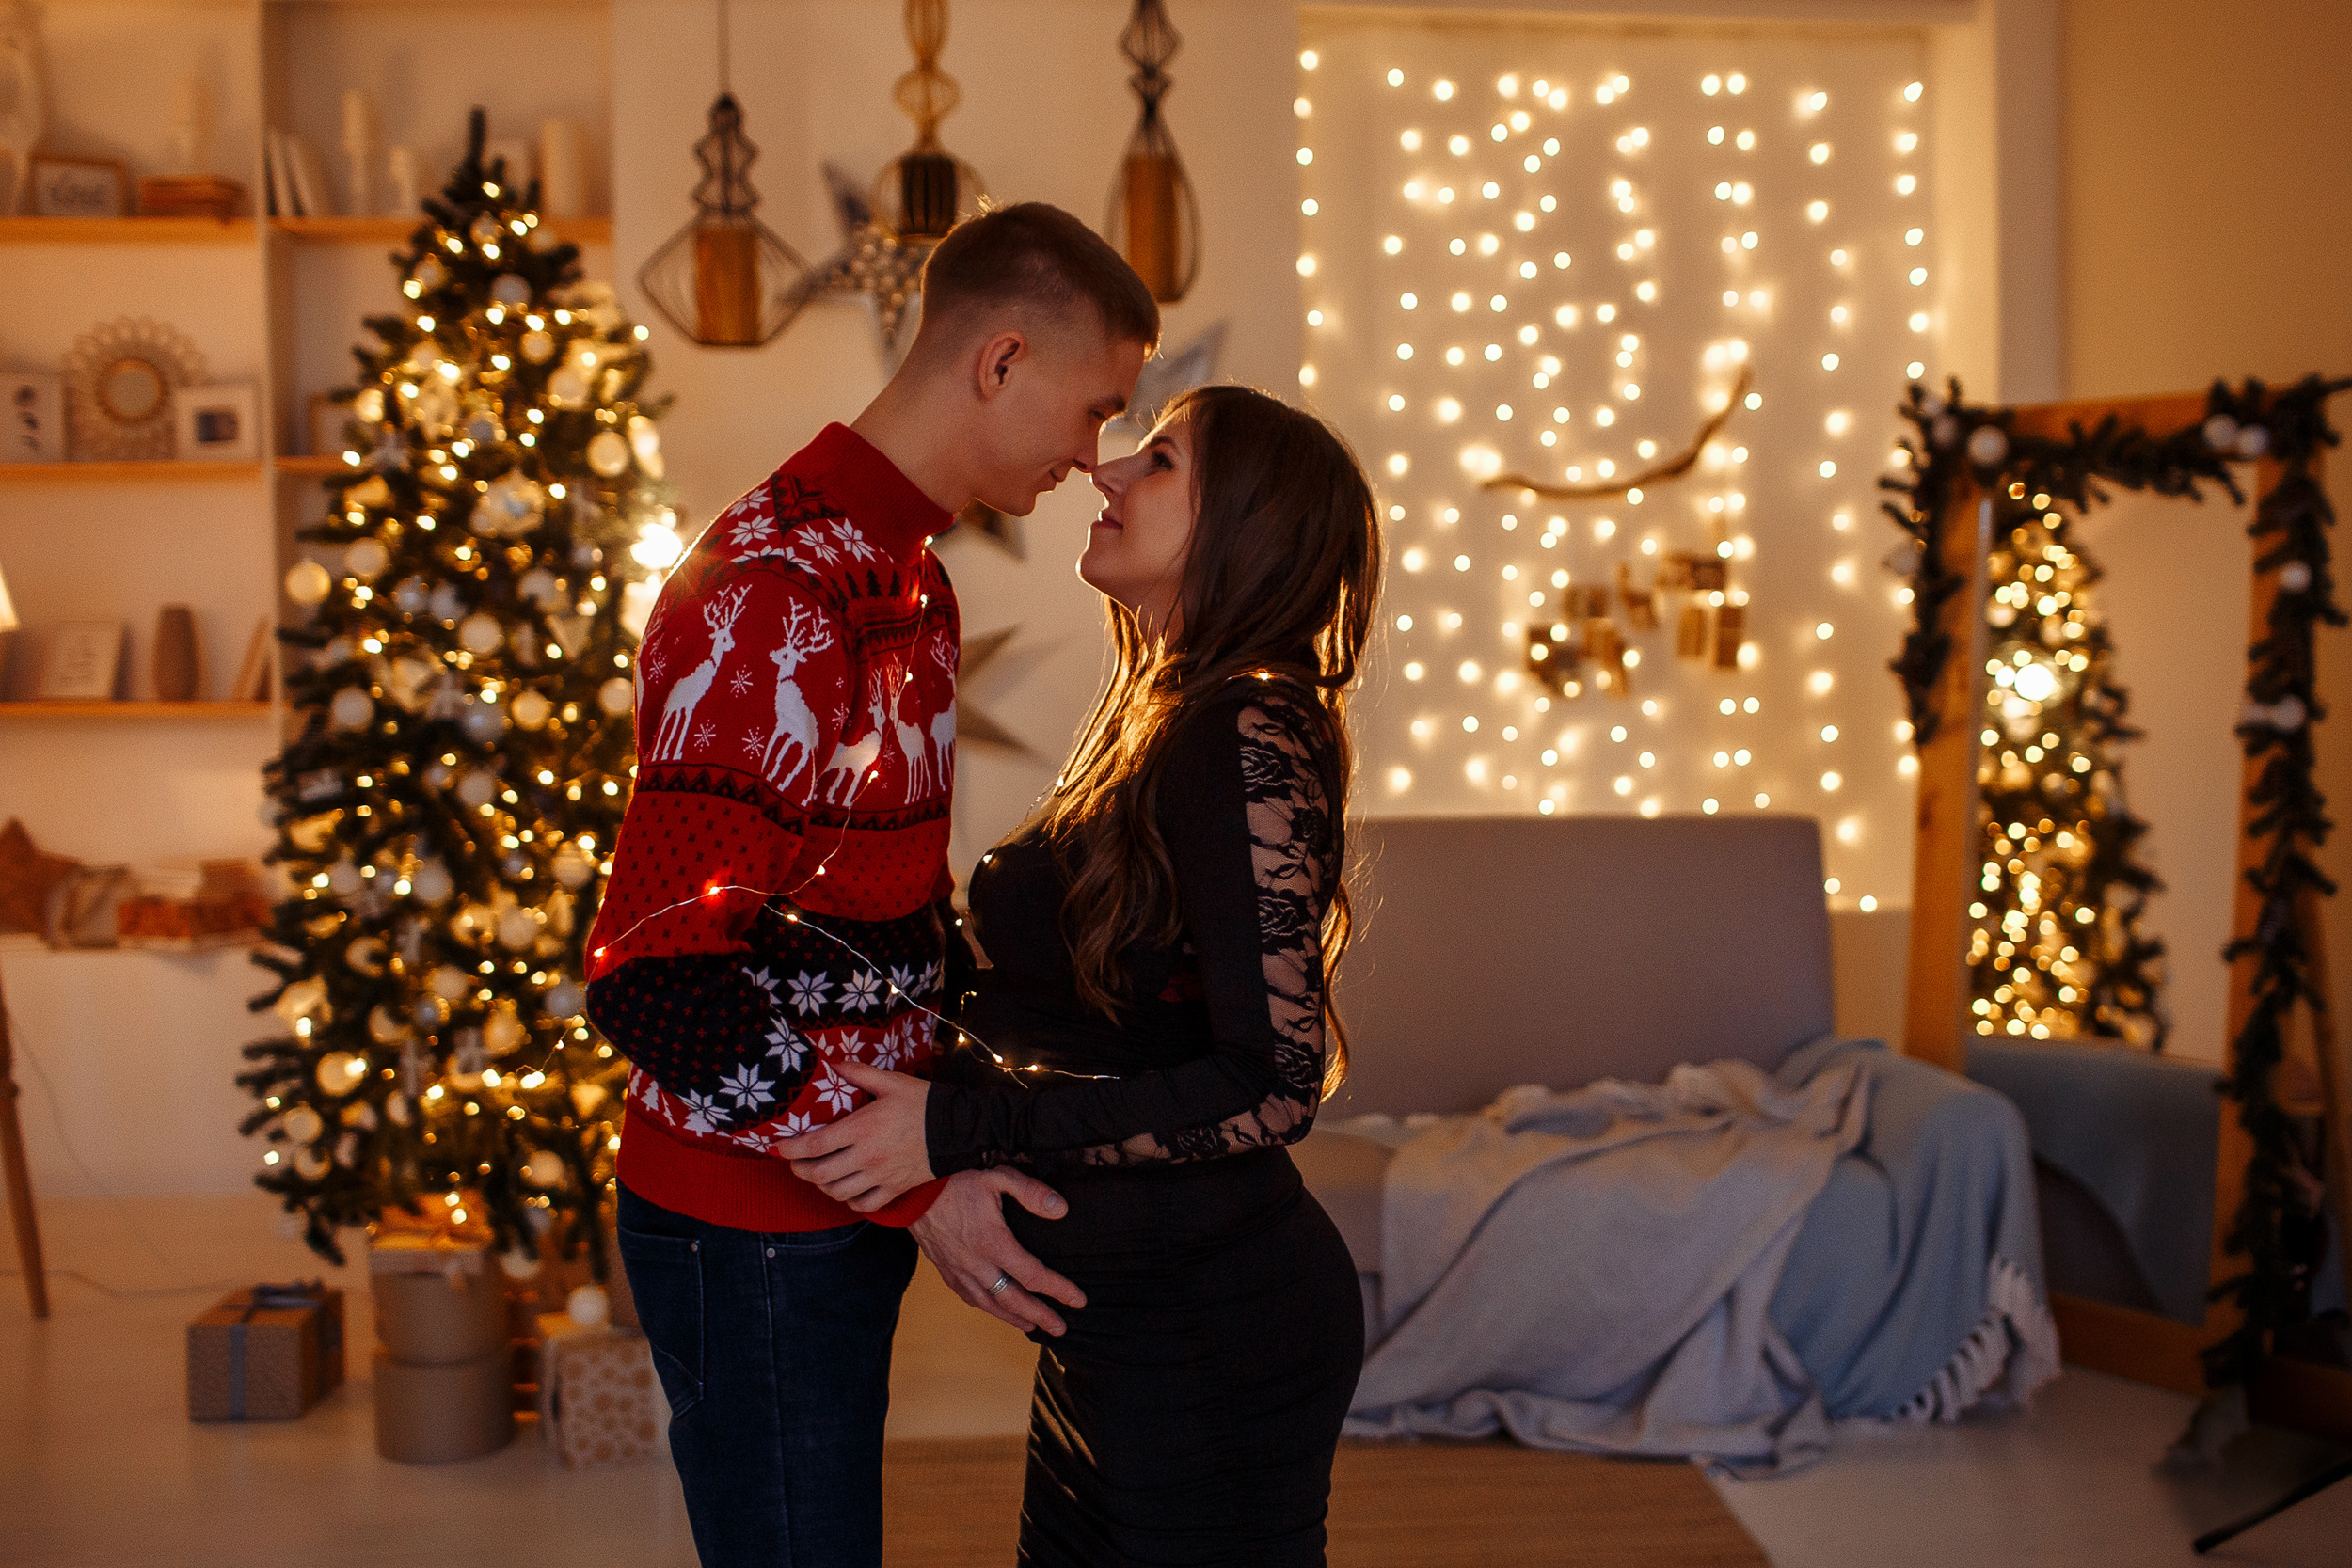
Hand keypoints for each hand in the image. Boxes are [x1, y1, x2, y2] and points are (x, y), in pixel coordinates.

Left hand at [780, 1059, 935, 1211]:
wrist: (959, 1128)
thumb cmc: (923, 1103)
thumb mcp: (891, 1081)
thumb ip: (858, 1073)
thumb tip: (832, 1062)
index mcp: (863, 1128)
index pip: (814, 1145)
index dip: (789, 1149)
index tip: (777, 1147)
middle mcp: (868, 1157)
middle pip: (820, 1174)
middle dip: (800, 1170)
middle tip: (794, 1162)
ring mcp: (881, 1177)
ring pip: (838, 1192)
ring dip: (821, 1186)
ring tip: (817, 1175)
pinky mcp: (895, 1189)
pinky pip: (864, 1204)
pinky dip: (849, 1201)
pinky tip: (845, 1189)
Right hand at [907, 1168, 1085, 1336]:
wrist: (910, 1192)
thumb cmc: (953, 1181)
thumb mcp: (996, 1177)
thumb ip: (1030, 1192)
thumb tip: (1060, 1208)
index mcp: (992, 1243)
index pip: (1033, 1275)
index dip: (1058, 1290)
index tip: (1078, 1300)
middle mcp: (976, 1264)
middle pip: (1014, 1300)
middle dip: (1041, 1316)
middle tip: (1061, 1328)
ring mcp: (959, 1271)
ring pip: (990, 1305)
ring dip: (1014, 1318)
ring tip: (1033, 1327)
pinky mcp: (946, 1272)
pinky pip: (970, 1298)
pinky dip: (988, 1309)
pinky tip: (997, 1310)